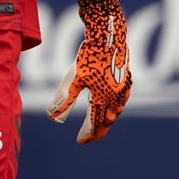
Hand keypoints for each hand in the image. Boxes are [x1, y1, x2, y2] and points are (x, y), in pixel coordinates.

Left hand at [46, 0, 132, 143]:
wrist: (108, 36)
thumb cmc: (88, 57)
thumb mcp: (72, 79)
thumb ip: (64, 99)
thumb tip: (52, 117)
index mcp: (103, 99)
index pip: (95, 123)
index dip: (87, 134)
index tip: (80, 142)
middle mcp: (117, 97)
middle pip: (108, 120)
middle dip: (98, 130)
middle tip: (90, 138)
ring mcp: (124, 88)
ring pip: (117, 111)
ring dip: (108, 119)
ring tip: (100, 124)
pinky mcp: (126, 78)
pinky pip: (122, 99)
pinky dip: (116, 107)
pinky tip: (112, 105)